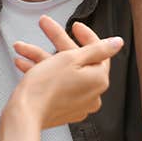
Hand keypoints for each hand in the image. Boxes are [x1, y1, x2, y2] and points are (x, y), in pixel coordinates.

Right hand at [10, 16, 123, 130]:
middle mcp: (92, 94)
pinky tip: (26, 65)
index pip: (99, 51)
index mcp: (99, 80)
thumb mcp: (71, 58)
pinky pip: (56, 85)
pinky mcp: (63, 109)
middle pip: (77, 60)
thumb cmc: (44, 88)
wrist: (24, 115)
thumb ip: (98, 48)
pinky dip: (43, 74)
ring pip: (62, 71)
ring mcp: (78, 103)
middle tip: (46, 27)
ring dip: (42, 58)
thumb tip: (117, 43)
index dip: (85, 35)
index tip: (75, 26)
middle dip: (55, 42)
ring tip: (24, 49)